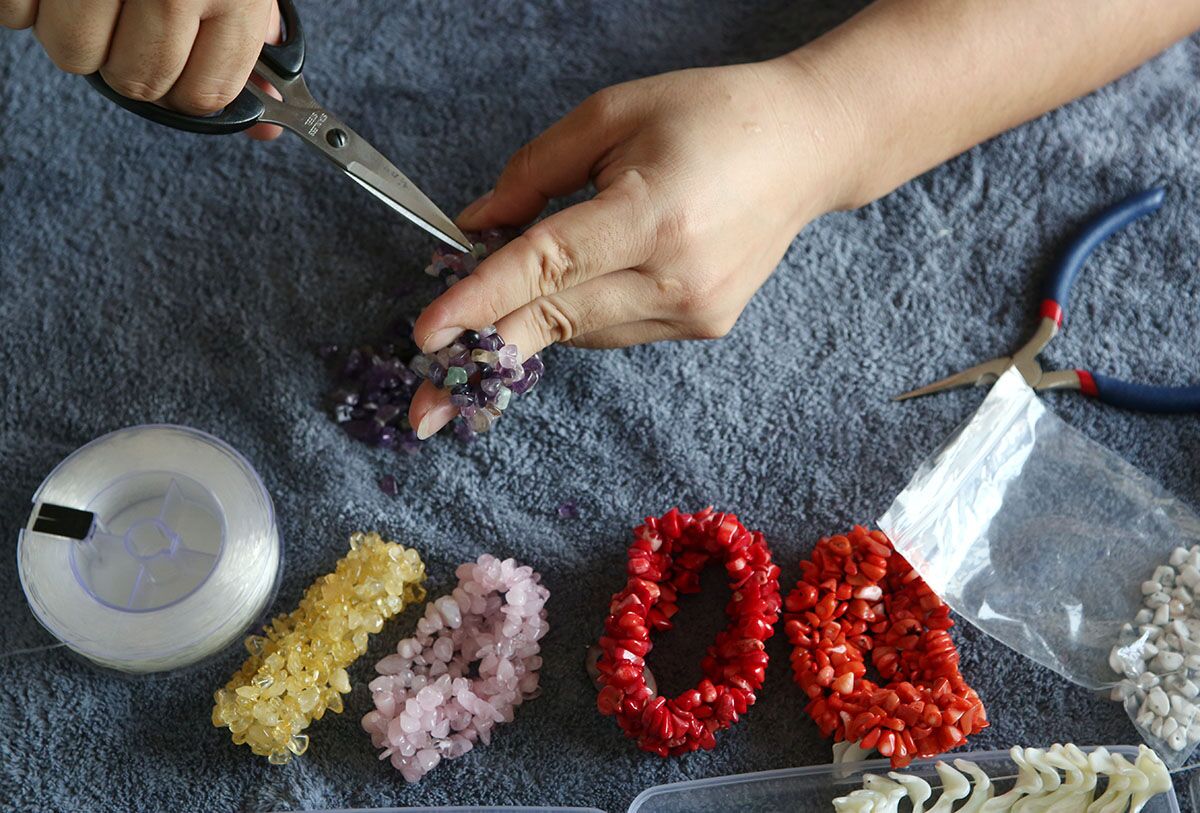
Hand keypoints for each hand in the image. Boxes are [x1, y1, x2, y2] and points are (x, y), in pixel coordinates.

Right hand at [1, 0, 282, 139]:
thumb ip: (252, 49)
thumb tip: (264, 128)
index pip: (204, 97)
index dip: (191, 95)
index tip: (183, 72)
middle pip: (137, 83)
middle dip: (135, 67)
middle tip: (136, 29)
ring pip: (74, 56)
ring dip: (80, 39)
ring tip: (96, 3)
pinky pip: (17, 17)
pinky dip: (29, 8)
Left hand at [408, 56, 858, 438]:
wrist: (808, 148)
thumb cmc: (711, 114)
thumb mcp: (613, 114)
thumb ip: (534, 173)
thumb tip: (473, 227)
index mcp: (654, 213)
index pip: (546, 266)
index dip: (480, 301)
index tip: (423, 336)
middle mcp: (677, 277)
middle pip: (554, 320)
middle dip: (479, 361)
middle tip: (419, 411)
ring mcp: (693, 312)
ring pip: (578, 331)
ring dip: (530, 318)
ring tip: (500, 301)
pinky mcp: (702, 327)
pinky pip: (611, 331)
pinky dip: (578, 312)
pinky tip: (583, 280)